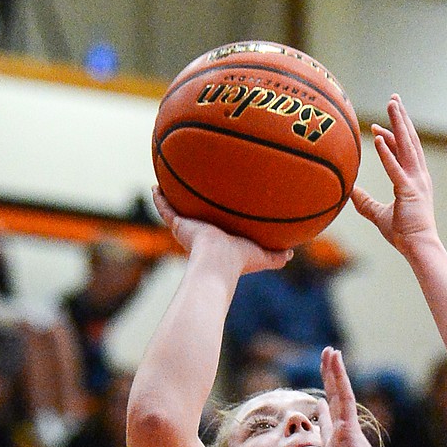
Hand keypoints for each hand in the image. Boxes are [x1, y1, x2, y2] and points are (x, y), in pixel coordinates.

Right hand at [151, 186, 290, 276]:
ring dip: (172, 199)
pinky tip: (155, 187)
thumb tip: (291, 254)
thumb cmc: (240, 260)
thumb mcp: (262, 256)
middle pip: (196, 217)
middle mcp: (201, 234)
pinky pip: (166, 209)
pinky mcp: (179, 225)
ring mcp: (188, 228)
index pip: (215, 226)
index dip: (215, 218)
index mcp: (218, 240)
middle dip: (193, 206)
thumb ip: (276, 256)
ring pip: (178, 211)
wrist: (219, 261)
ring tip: (167, 184)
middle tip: (193, 192)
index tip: (215, 206)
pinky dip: (159, 199)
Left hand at [314, 347, 391, 446]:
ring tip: (330, 350)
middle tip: (326, 363)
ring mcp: (347, 430)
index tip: (320, 403)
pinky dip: (339, 376)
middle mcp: (342, 438)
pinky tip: (335, 358)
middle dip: (329, 383)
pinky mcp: (350, 425)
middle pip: (334, 404)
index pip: (329, 428)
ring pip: (340, 394)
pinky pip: (344, 395)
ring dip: (334, 371)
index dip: (323, 415)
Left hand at [351, 95, 437, 255]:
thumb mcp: (378, 215)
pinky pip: (395, 168)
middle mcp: (418, 175)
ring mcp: (416, 181)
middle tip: (394, 98)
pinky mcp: (409, 191)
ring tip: (391, 105)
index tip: (379, 124)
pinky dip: (387, 152)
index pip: (404, 150)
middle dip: (401, 118)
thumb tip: (350, 191)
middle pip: (409, 140)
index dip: (393, 134)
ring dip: (398, 124)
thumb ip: (365, 202)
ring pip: (407, 146)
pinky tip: (379, 137)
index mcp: (414, 179)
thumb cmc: (403, 233)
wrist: (419, 247)